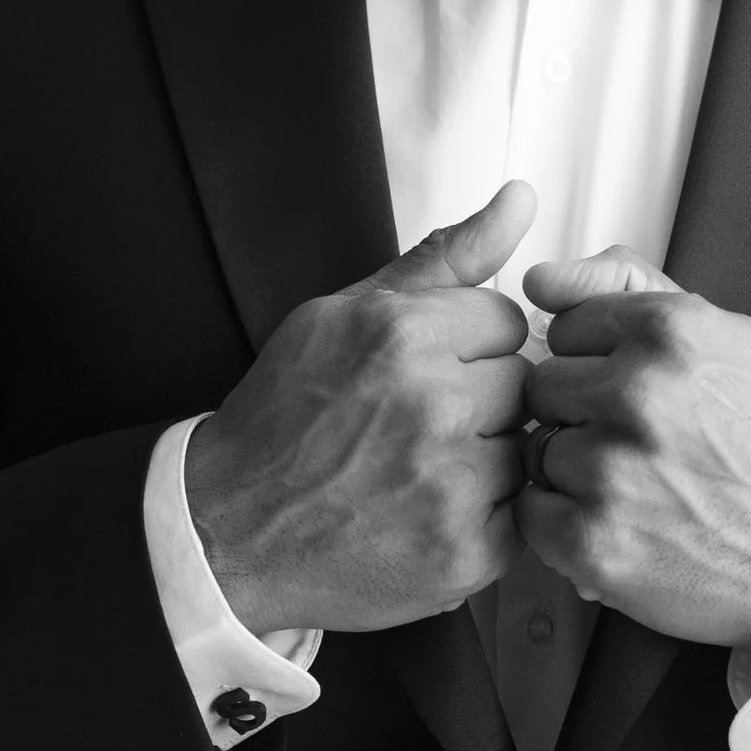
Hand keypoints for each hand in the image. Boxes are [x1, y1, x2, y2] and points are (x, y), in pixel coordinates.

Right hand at [182, 182, 535, 632]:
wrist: (227, 529)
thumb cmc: (286, 416)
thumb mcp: (346, 314)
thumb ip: (444, 258)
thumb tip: (521, 197)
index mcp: (403, 334)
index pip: (507, 321)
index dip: (469, 348)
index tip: (427, 374)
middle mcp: (434, 405)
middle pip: (522, 383)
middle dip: (482, 401)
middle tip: (419, 427)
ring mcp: (453, 485)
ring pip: (523, 449)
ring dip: (487, 459)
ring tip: (420, 471)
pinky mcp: (467, 553)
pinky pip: (520, 515)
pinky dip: (484, 518)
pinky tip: (429, 514)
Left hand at [518, 246, 750, 658]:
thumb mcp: (730, 338)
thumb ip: (632, 288)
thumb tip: (544, 279)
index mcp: (671, 332)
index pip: (567, 325)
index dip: (597, 363)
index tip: (632, 392)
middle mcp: (638, 392)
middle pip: (543, 385)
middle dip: (580, 413)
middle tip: (635, 444)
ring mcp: (612, 469)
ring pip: (536, 448)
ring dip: (572, 470)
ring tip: (634, 487)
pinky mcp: (593, 540)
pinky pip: (532, 512)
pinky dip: (563, 523)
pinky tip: (616, 523)